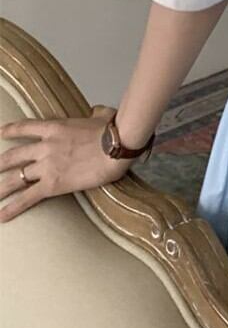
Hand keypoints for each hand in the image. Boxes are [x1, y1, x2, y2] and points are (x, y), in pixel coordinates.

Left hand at [0, 106, 130, 221]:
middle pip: (14, 156)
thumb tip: (98, 112)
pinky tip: (2, 215)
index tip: (0, 133)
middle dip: (0, 164)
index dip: (10, 130)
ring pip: (15, 178)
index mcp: (55, 127)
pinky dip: (13, 207)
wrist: (116, 146)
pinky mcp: (53, 184)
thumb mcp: (102, 115)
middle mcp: (45, 146)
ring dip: (0, 188)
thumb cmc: (113, 130)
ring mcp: (47, 165)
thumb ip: (95, 113)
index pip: (25, 127)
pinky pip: (28, 197)